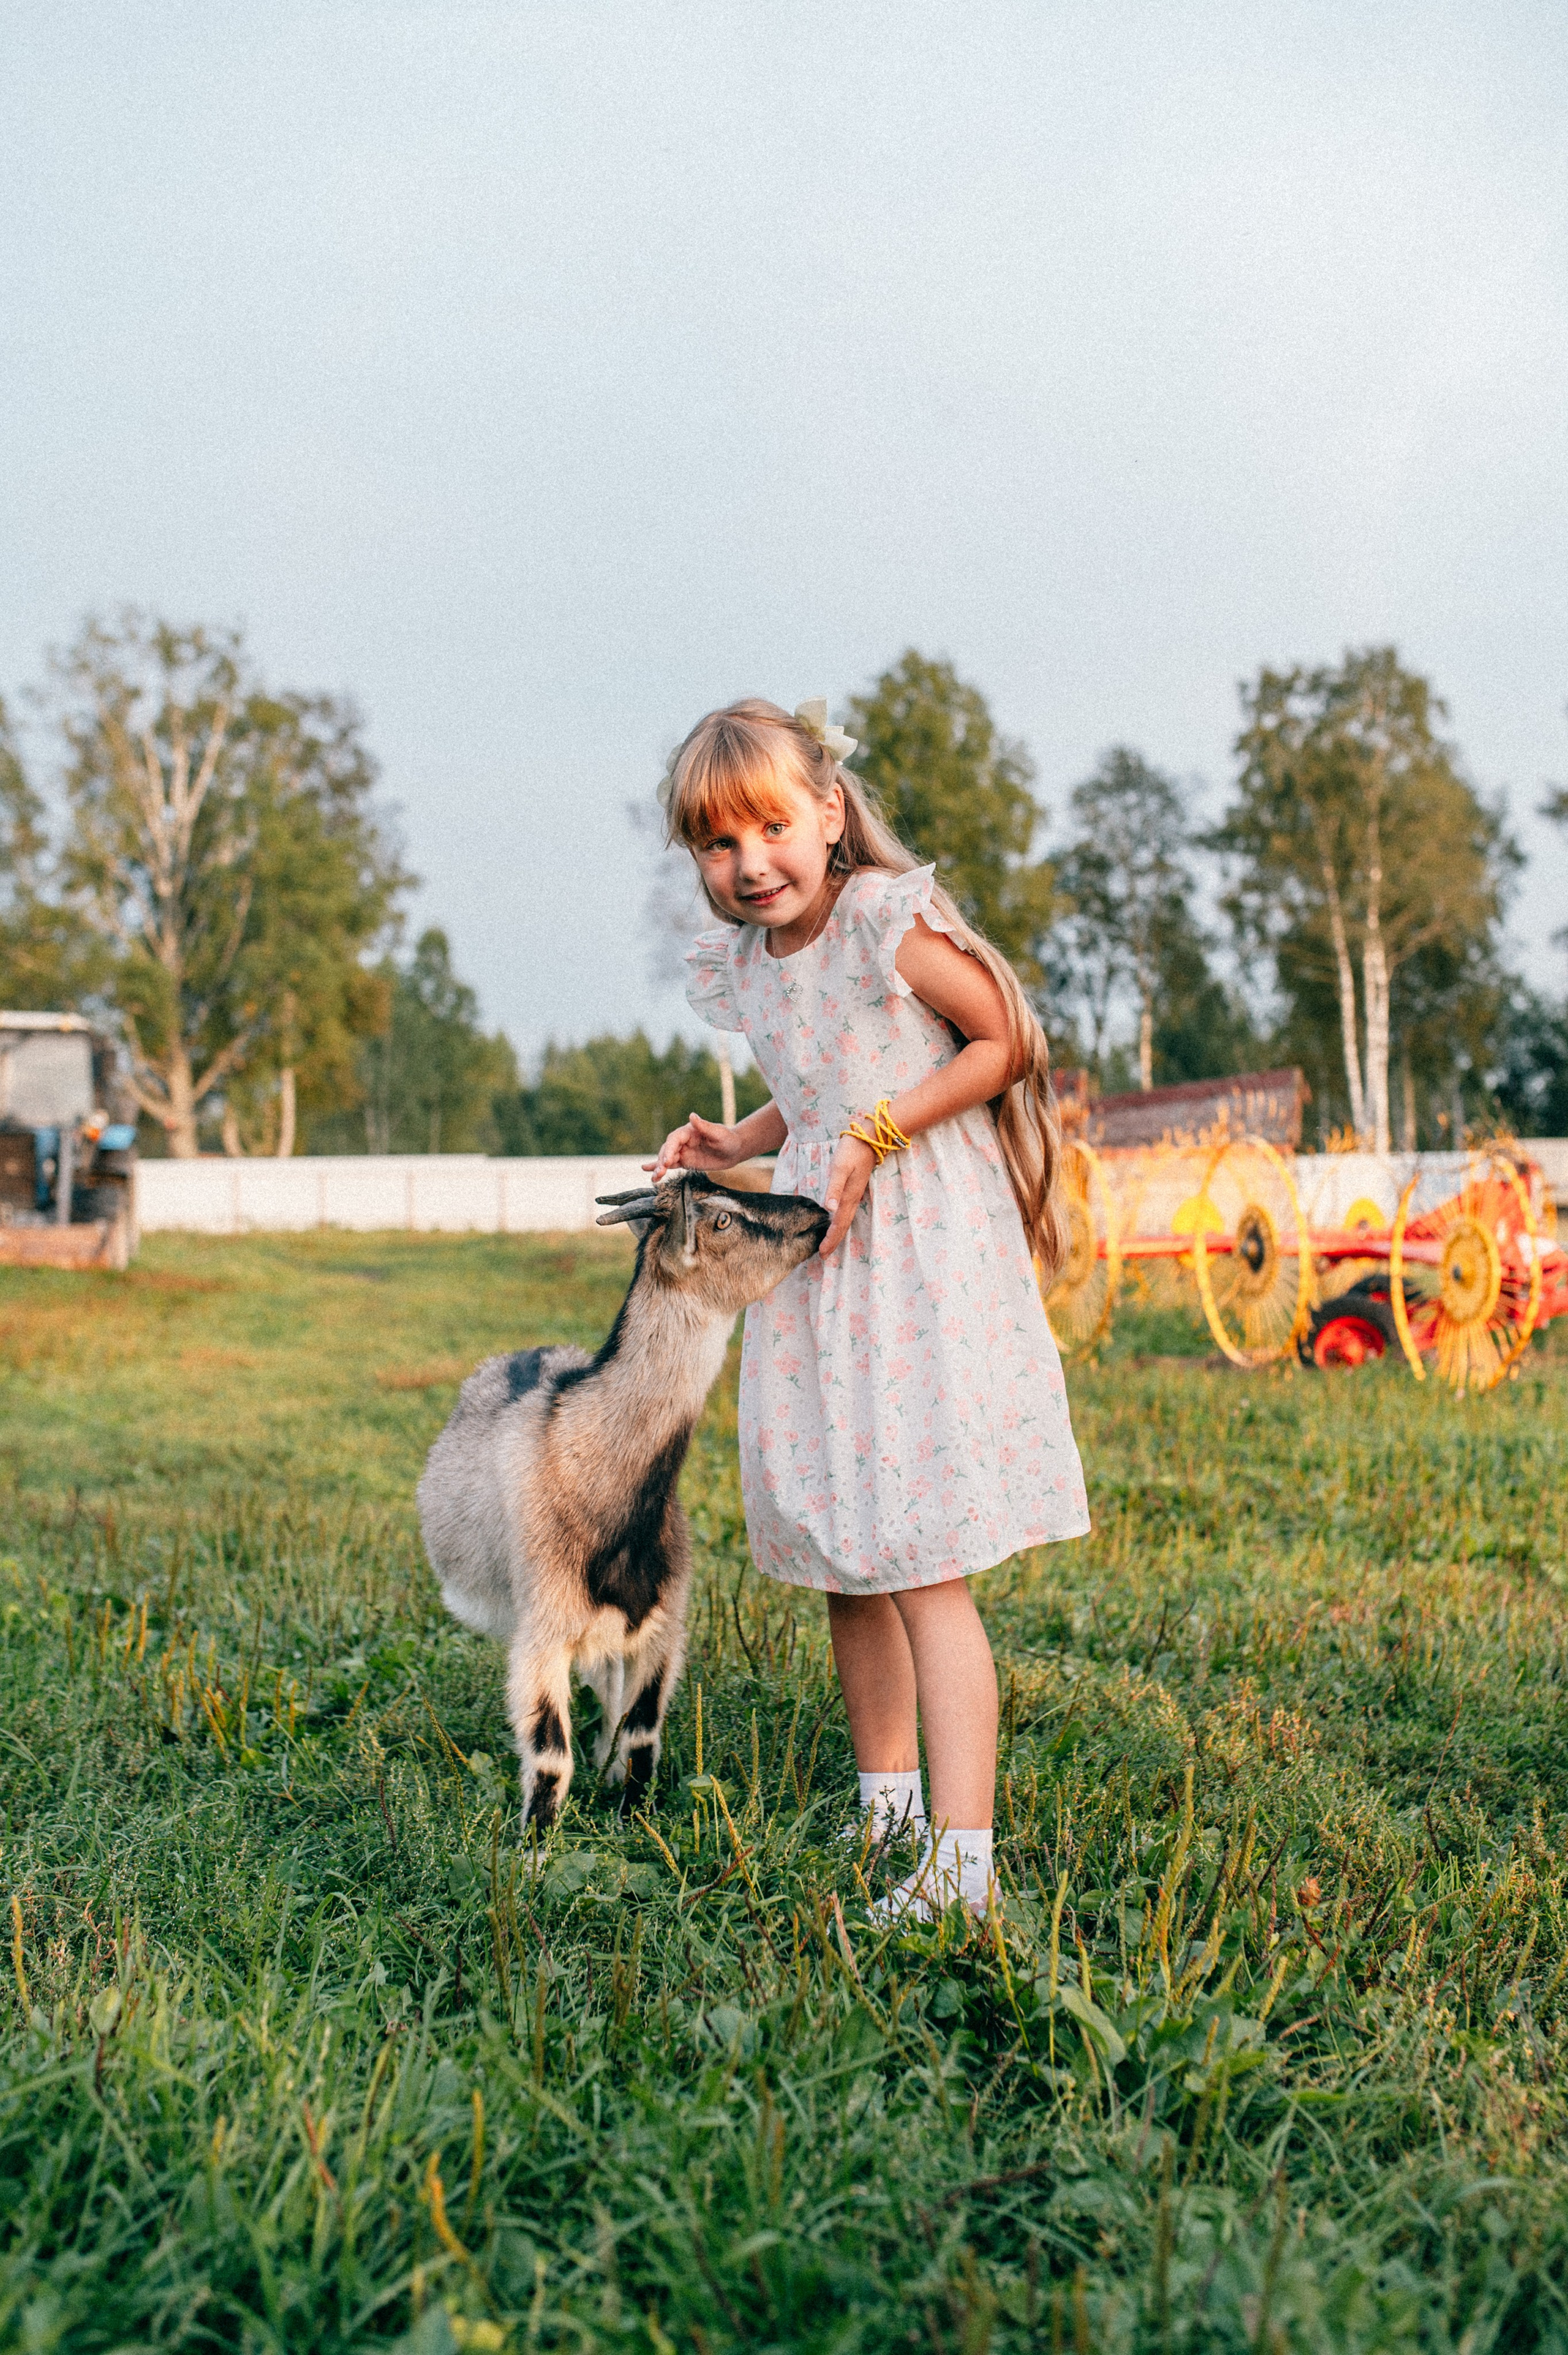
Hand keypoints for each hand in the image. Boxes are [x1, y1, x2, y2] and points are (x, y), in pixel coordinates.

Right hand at [645, 1112, 745, 1182]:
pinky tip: (648, 1171)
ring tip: (655, 1178)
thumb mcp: (719, 1134)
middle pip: (667, 1150)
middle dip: (662, 1161)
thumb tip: (692, 1116)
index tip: (668, 1161)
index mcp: (688, 1131)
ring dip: (659, 1167)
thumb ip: (705, 1126)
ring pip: (666, 1159)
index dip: (669, 1150)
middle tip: (661, 1172)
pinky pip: (670, 1165)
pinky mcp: (685, 1161)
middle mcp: (683, 1141)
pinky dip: (659, 1167)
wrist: (734, 1150)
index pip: (674, 1139)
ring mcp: (682, 1151)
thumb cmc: (728, 1139)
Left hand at [818, 1134, 874, 1256]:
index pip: (838, 1224)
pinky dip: (840, 1221)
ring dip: (838, 1233)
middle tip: (823, 1255)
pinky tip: (836, 1221)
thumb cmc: (852, 1151)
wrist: (870, 1138)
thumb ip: (834, 1188)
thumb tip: (828, 1209)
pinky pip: (847, 1211)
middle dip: (834, 1241)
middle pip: (843, 1226)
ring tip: (829, 1244)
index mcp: (848, 1197)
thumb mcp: (840, 1168)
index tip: (822, 1253)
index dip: (831, 1239)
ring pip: (846, 1219)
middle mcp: (853, 1199)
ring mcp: (855, 1194)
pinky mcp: (854, 1188)